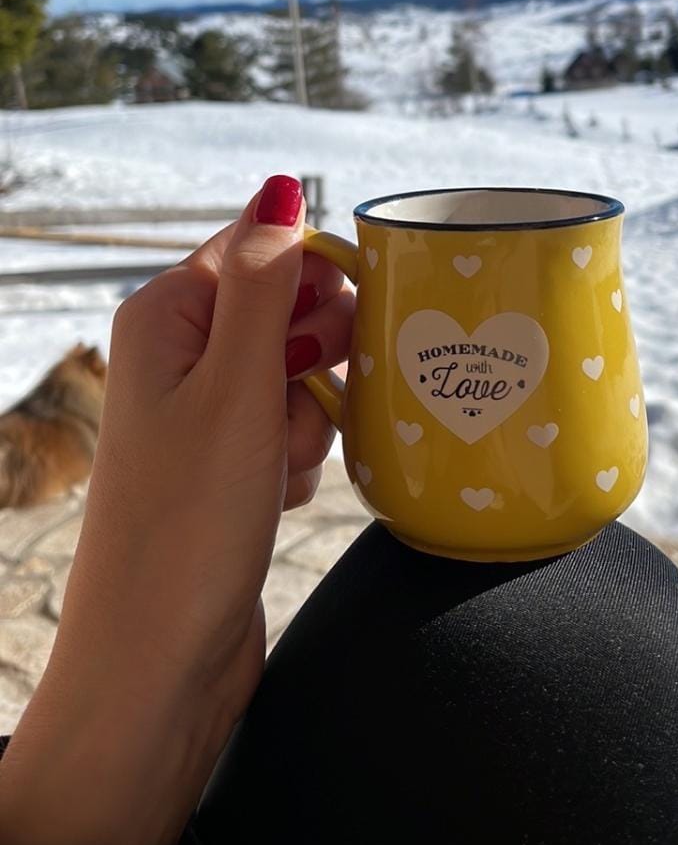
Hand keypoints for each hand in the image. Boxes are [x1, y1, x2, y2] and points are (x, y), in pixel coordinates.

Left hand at [0, 175, 352, 844]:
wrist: (160, 662)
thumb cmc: (190, 524)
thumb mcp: (238, 386)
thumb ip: (267, 280)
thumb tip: (281, 183)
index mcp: (165, 314)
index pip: (260, 247)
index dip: (315, 280)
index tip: (351, 323)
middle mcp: (177, 355)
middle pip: (286, 311)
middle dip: (315, 359)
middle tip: (300, 406)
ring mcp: (201, 414)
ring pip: (298, 375)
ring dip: (309, 418)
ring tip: (279, 470)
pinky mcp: (224, 465)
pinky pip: (290, 429)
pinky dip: (298, 459)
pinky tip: (276, 500)